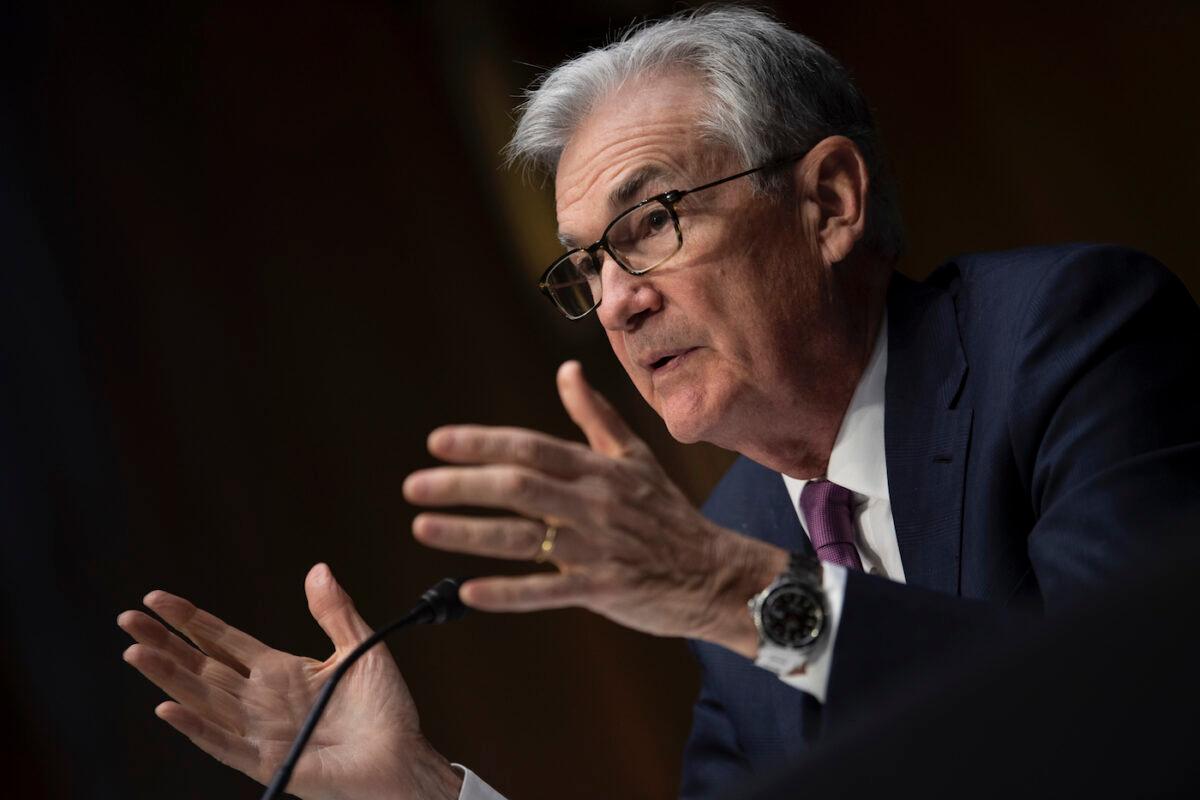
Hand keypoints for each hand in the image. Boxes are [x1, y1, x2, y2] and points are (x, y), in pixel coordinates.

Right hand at [117, 564, 461, 799]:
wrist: (404, 756)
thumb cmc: (386, 710)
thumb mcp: (361, 648)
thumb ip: (335, 611)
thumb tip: (318, 569)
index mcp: (281, 672)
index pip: (223, 641)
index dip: (191, 621)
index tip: (157, 599)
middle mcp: (262, 700)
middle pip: (201, 667)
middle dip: (165, 644)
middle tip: (128, 619)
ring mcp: (261, 731)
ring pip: (203, 700)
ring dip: (168, 678)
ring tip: (135, 652)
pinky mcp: (269, 761)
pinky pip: (224, 744)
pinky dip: (196, 727)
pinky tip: (168, 709)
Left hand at [404, 361, 788, 656]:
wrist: (714, 572)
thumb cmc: (667, 514)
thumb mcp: (634, 456)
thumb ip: (594, 416)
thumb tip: (566, 369)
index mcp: (598, 469)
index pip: (531, 447)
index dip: (483, 443)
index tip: (438, 442)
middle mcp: (594, 503)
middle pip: (519, 486)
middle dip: (462, 484)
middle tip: (414, 486)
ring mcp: (598, 548)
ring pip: (524, 538)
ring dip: (469, 532)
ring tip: (423, 526)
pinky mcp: (603, 590)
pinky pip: (547, 591)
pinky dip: (508, 593)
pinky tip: (469, 592)